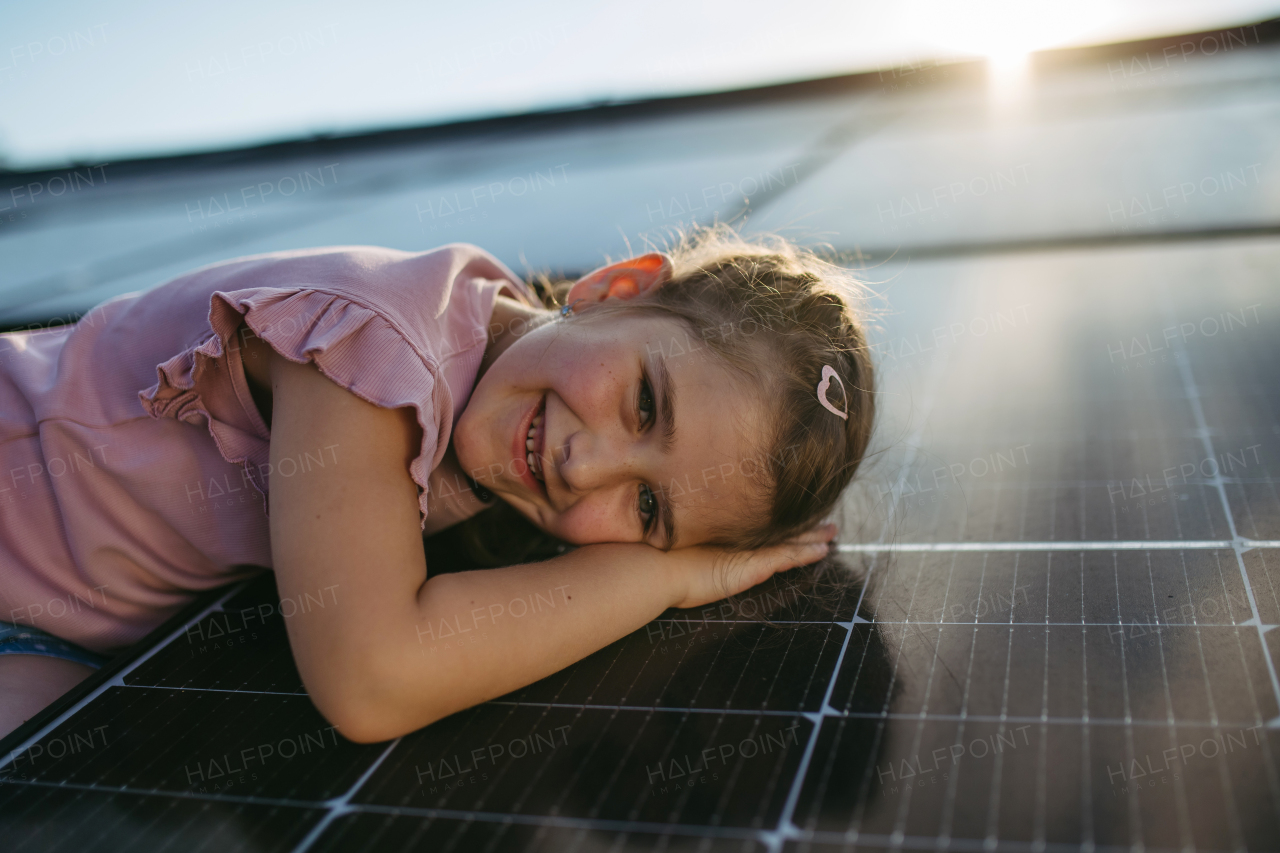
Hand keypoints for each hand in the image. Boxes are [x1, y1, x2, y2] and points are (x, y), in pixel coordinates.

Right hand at [664, 523, 836, 609]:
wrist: (654, 566)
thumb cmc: (656, 555)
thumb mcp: (674, 539)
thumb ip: (686, 528)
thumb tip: (681, 514)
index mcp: (720, 528)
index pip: (756, 519)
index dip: (776, 514)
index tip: (791, 505)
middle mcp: (736, 534)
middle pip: (776, 525)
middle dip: (799, 521)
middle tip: (820, 515)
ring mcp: (745, 549)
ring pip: (787, 539)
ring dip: (811, 536)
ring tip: (831, 532)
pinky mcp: (753, 566)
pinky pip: (786, 557)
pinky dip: (805, 554)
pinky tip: (822, 551)